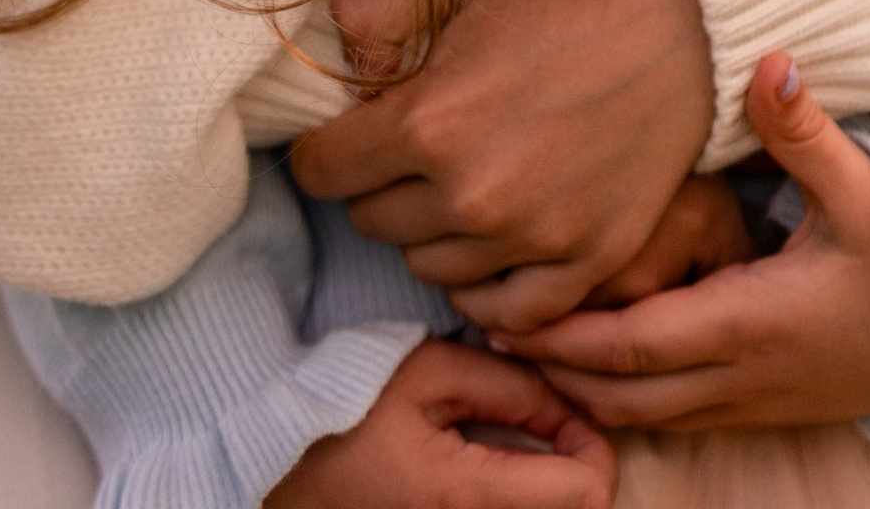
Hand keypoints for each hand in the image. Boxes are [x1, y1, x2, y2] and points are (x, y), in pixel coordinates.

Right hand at [268, 341, 616, 507]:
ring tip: (519, 439)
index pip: (588, 493)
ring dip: (548, 488)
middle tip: (546, 417)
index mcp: (469, 499)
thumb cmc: (346, 412)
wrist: (276, 464)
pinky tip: (492, 466)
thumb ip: (507, 384)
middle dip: (575, 467)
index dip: (593, 443)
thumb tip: (566, 401)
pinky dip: (518, 498)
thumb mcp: (426, 373)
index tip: (569, 407)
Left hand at [290, 0, 714, 331]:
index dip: (325, 145)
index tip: (345, 129)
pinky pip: (507, 313)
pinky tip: (488, 246)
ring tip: (454, 178)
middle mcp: (475, 196)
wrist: (687, 15)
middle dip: (375, 181)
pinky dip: (486, 288)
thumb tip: (338, 67)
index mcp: (431, 123)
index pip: (323, 170)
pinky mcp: (588, 262)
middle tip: (406, 144)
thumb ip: (372, 9)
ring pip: (429, 267)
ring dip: (428, 228)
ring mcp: (535, 240)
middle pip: (372, 220)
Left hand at [498, 55, 869, 434]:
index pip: (634, 345)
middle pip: (624, 394)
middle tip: (486, 325)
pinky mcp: (774, 405)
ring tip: (525, 340)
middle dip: (553, 369)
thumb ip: (803, 129)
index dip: (564, 334)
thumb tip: (768, 61)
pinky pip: (683, 416)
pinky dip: (630, 397)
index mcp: (754, 324)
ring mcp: (760, 400)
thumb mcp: (864, 187)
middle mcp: (746, 377)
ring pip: (649, 415)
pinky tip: (603, 361)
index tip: (504, 307)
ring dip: (586, 388)